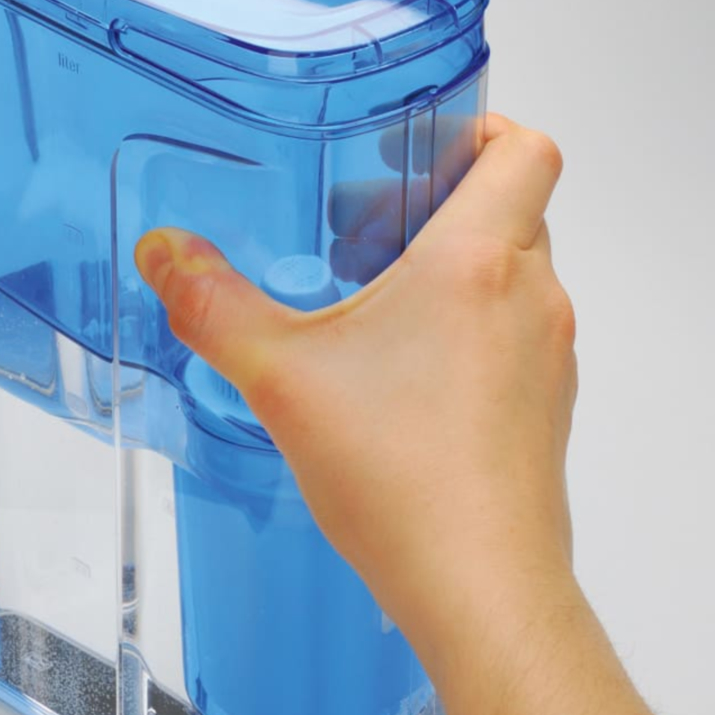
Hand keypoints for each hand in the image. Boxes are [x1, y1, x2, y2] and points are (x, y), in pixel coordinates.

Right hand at [134, 113, 574, 663]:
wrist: (479, 586)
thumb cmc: (403, 479)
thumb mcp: (282, 378)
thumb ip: (214, 305)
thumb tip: (165, 253)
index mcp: (480, 263)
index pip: (525, 149)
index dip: (482, 128)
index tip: (422, 148)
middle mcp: (533, 301)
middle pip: (514, 210)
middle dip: (444, 205)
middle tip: (370, 230)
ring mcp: (548, 359)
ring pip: (515, 278)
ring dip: (457, 274)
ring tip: (377, 311)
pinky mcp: (545, 410)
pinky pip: (516, 340)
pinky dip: (470, 334)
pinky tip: (405, 383)